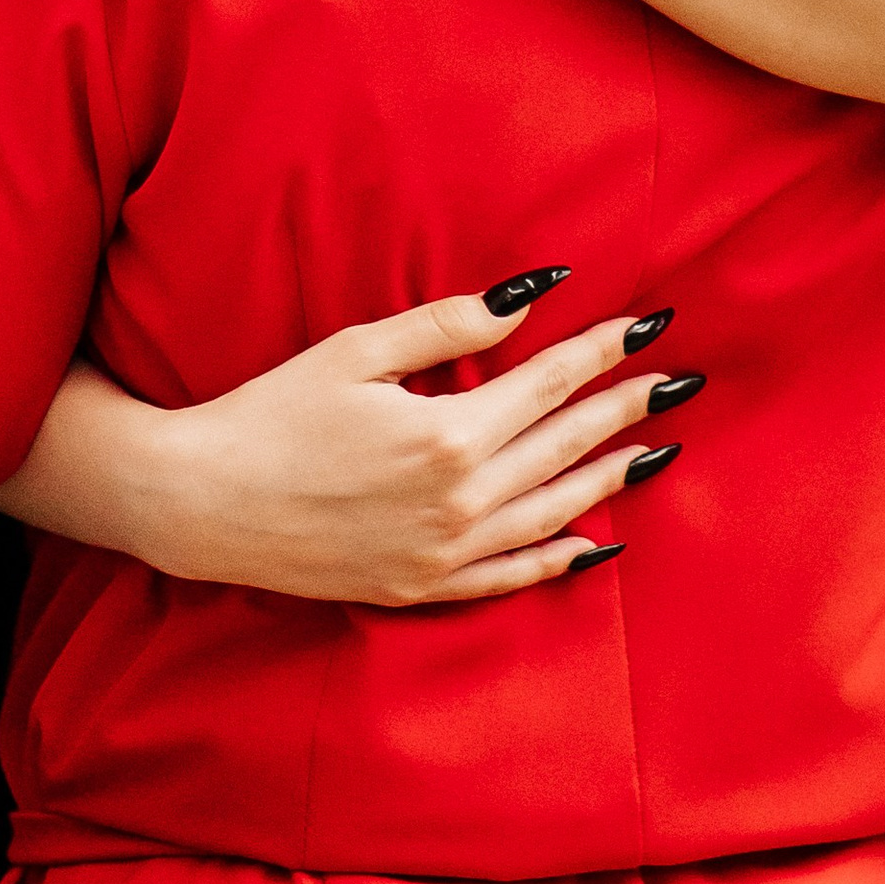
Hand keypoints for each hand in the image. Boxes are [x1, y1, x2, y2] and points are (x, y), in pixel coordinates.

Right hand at [0, 280, 701, 604]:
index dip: (603, 349)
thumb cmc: (272, 412)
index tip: (649, 323)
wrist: (203, 504)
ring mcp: (444, 554)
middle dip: (627, 406)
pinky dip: (561, 557)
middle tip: (681, 380)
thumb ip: (449, 326)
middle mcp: (459, 502)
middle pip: (565, 444)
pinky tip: (598, 541)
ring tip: (659, 449)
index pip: (549, 382)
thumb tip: (530, 295)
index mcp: (447, 435)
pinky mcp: (422, 588)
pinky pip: (513, 576)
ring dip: (612, 477)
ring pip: (554, 511)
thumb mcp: (358, 351)